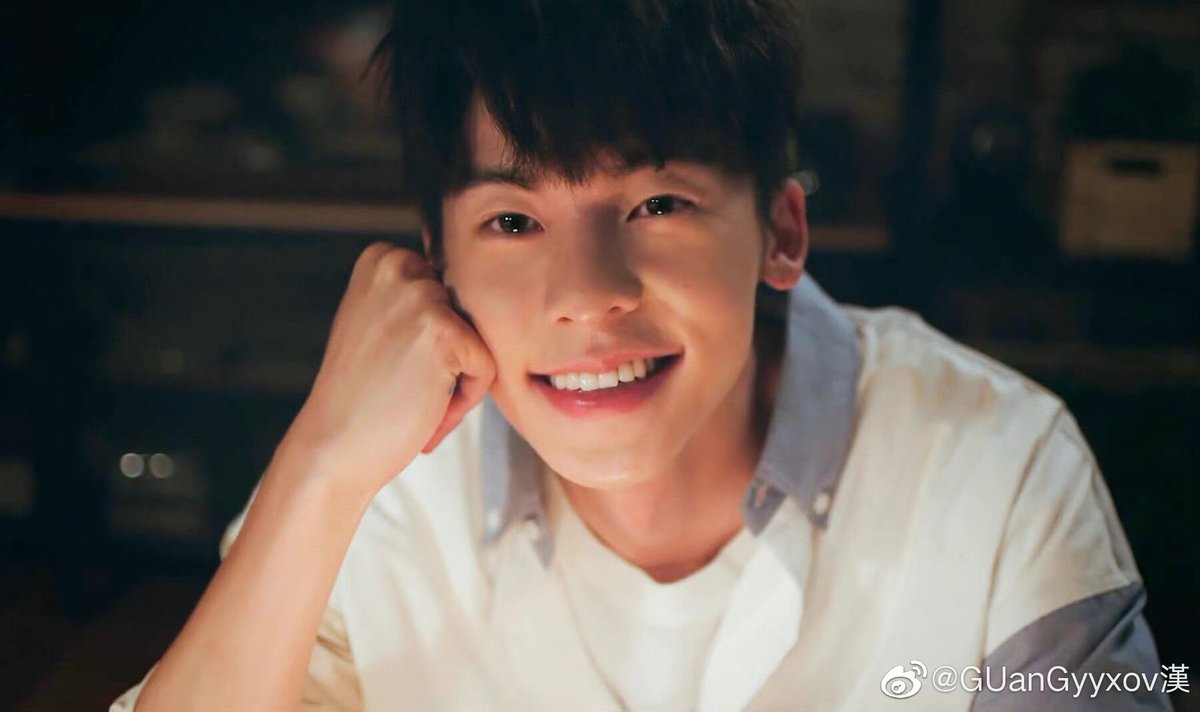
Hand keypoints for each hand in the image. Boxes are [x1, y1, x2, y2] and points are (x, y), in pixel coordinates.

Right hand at [288, 242, 495, 494]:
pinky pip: (487, 368)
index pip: (450, 292)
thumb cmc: (360, 396)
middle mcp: (399, 265)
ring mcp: (421, 297)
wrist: (331, 447)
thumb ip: (411, 298)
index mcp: (382, 258)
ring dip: (457, 381)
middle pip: (468, 316)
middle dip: (449, 360)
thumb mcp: (376, 322)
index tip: (396, 365)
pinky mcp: (445, 332)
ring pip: (480, 342)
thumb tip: (476, 282)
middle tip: (403, 387)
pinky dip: (463, 401)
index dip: (432, 340)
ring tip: (413, 399)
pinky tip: (423, 411)